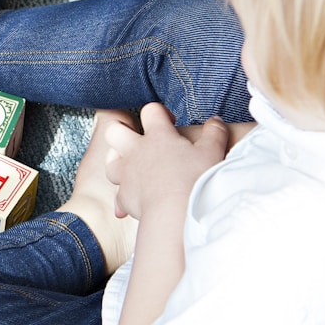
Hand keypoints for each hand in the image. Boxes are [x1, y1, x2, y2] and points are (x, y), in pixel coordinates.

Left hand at [104, 103, 229, 220]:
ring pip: (110, 161)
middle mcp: (136, 151)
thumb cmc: (195, 180)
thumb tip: (215, 121)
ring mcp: (126, 174)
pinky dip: (123, 198)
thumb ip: (214, 133)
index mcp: (158, 136)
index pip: (150, 111)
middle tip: (136, 137)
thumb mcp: (212, 152)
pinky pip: (117, 195)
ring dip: (117, 162)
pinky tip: (130, 202)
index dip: (159, 112)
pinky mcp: (124, 197)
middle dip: (121, 130)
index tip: (169, 122)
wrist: (176, 212)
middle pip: (114, 130)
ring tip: (130, 166)